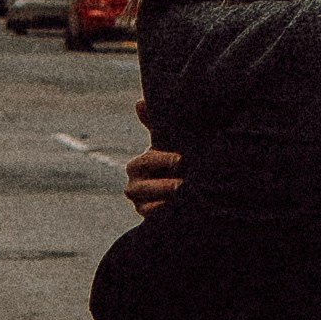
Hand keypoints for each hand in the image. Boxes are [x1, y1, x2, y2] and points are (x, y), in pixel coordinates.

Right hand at [124, 97, 181, 215]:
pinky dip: (161, 213)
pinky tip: (179, 208)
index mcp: (138, 165)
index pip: (143, 162)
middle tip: (183, 182)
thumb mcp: (167, 143)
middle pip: (140, 186)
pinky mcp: (147, 216)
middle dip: (161, 184)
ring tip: (182, 196)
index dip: (160, 160)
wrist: (185, 188)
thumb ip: (155, 123)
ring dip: (162, 199)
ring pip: (143, 202)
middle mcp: (135, 184)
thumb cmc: (175, 161)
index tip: (180, 159)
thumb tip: (139, 102)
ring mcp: (140, 202)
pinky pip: (149, 217)